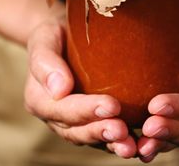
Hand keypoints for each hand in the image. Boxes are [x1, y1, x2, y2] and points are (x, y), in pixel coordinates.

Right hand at [24, 17, 137, 157]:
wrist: (67, 34)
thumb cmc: (55, 34)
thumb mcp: (44, 38)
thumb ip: (45, 61)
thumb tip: (59, 89)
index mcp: (39, 99)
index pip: (62, 109)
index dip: (86, 110)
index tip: (111, 106)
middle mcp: (56, 117)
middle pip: (76, 131)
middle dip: (100, 131)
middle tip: (123, 130)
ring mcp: (74, 123)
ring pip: (92, 139)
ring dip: (111, 143)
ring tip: (131, 145)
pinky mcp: (93, 122)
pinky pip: (105, 137)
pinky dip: (120, 142)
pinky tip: (139, 143)